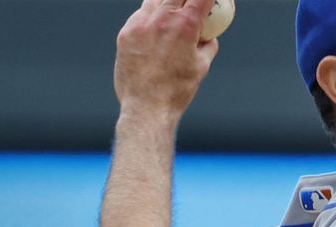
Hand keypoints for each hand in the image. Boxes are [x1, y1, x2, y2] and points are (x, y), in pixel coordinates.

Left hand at [114, 0, 219, 120]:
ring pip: (154, 0)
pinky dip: (150, 20)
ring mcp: (140, 24)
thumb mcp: (201, 67)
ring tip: (170, 17)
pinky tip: (154, 34)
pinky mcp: (126, 33)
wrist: (147, 107)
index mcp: (185, 26)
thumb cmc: (178, 91)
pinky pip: (139, 17)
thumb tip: (209, 37)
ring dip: (165, 4)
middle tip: (188, 6)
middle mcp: (162, 19)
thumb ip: (207, 46)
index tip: (209, 2)